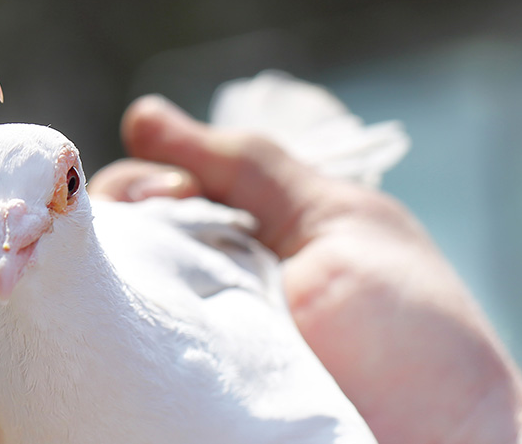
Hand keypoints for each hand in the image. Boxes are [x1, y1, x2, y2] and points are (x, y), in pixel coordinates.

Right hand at [90, 95, 521, 443]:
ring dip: (107, 284)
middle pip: (117, 244)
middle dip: (116, 228)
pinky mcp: (180, 406)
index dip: (141, 185)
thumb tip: (143, 115)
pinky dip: (113, 349)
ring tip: (132, 288)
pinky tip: (117, 333)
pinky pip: (124, 374)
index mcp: (244, 238)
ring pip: (108, 305)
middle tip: (147, 244)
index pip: (152, 194)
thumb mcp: (337, 224)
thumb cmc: (413, 337)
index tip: (158, 196)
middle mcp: (204, 291)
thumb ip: (250, 167)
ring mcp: (189, 353)